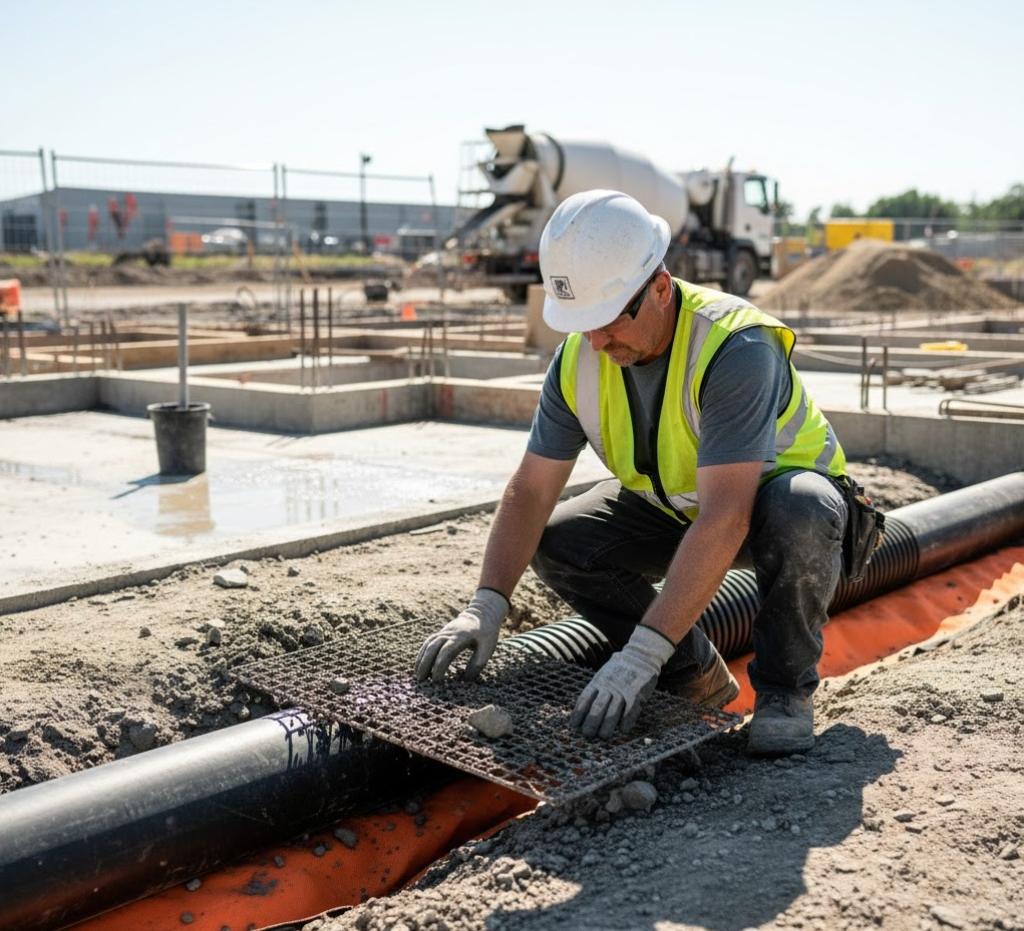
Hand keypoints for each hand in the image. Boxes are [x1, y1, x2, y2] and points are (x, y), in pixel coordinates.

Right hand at [414, 588, 509, 682]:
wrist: (481, 614)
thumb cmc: (485, 633)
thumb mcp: (488, 647)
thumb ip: (478, 662)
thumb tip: (466, 679)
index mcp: (461, 636)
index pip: (446, 651)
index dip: (440, 665)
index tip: (437, 679)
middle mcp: (449, 633)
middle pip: (433, 647)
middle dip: (425, 663)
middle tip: (421, 680)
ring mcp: (444, 632)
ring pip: (428, 644)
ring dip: (421, 659)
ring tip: (418, 676)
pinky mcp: (441, 633)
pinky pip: (428, 642)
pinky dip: (422, 653)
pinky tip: (420, 665)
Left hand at [570, 625, 675, 739]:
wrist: (641, 655)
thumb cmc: (619, 668)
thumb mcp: (603, 674)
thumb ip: (595, 689)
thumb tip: (582, 707)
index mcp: (598, 681)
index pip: (585, 699)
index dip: (578, 713)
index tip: (573, 726)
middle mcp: (609, 686)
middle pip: (597, 708)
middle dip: (591, 723)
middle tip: (587, 735)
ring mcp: (623, 689)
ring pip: (613, 711)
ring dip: (607, 726)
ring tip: (603, 737)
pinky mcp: (637, 693)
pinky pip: (631, 710)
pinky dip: (627, 720)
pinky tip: (623, 730)